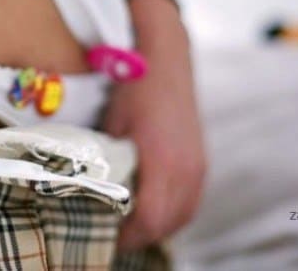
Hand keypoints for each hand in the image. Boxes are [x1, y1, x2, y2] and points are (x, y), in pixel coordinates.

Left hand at [103, 42, 206, 251]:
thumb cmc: (133, 90)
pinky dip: (175, 212)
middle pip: (168, 223)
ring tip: (134, 225)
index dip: (129, 236)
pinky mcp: (202, 159)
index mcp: (163, 162)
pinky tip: (157, 207)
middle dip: (142, 235)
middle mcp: (187, 169)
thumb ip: (109, 162)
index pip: (151, 219)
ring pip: (184, 215)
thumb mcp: (112, 127)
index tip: (108, 238)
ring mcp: (199, 164)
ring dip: (161, 226)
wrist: (164, 59)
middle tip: (115, 235)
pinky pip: (193, 199)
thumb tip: (95, 190)